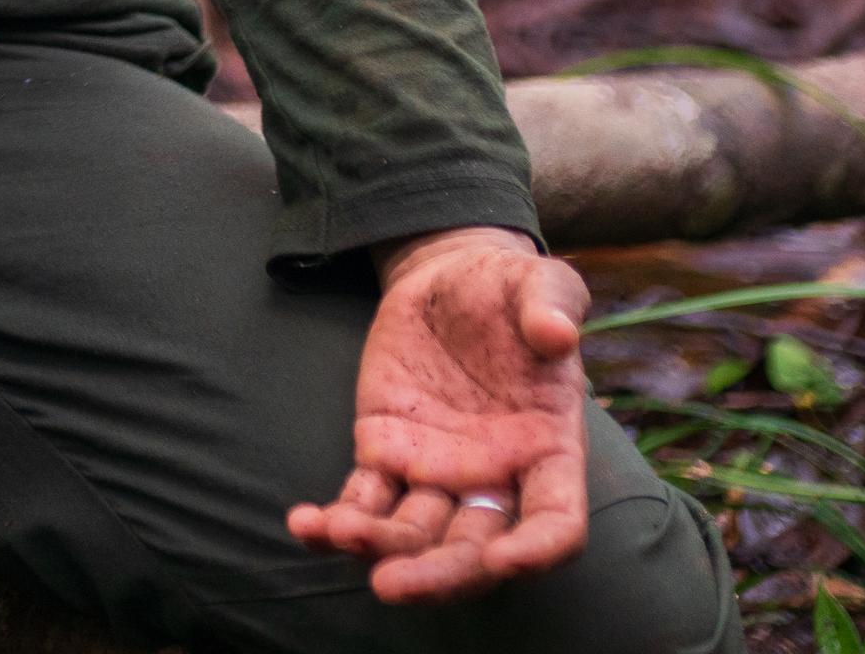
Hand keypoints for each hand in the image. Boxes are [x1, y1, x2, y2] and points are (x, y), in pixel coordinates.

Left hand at [285, 226, 591, 602]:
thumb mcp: (541, 282)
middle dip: (439, 573)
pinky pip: (363, 496)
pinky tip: (307, 524)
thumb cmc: (510, 289)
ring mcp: (435, 470)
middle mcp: (493, 476)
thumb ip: (555, 304)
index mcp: (548, 450)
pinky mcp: (384, 450)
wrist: (449, 278)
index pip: (556, 522)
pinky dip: (336, 519)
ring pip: (413, 531)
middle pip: (474, 547)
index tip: (507, 562)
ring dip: (379, 547)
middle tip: (395, 585)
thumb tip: (557, 334)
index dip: (538, 550)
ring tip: (339, 535)